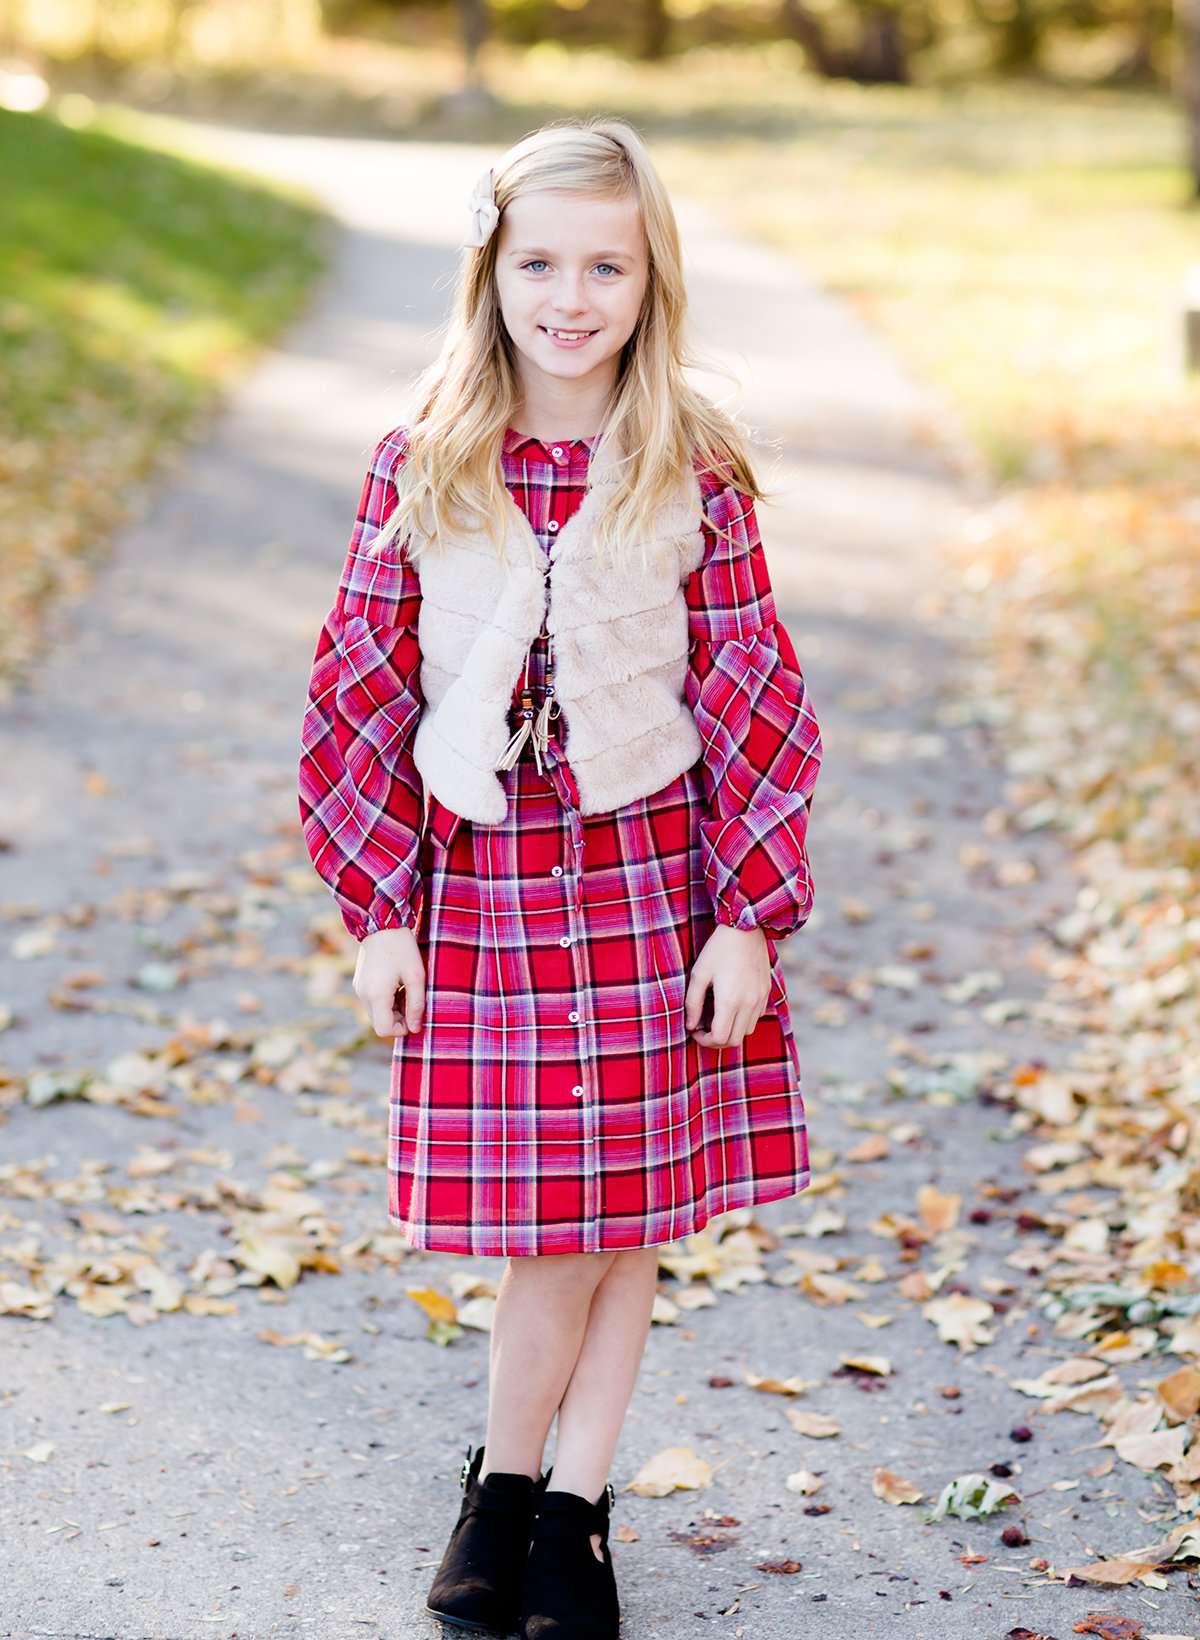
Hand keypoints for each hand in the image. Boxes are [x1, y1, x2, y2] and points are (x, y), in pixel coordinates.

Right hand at [353, 926, 425, 1037]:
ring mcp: (359, 989)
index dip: (401, 1029)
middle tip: (412, 999)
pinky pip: (373, 1002)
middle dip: (398, 1018)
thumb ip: (416, 1004)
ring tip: (405, 988)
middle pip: (380, 1023)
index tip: (414, 1014)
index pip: (384, 1030)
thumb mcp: (416, 976)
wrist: (381, 923)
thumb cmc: (402, 948)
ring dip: (393, 1008)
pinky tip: (396, 983)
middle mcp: (363, 995)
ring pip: (377, 1013)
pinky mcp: (360, 983)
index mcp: (376, 995)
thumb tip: (415, 1028)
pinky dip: (386, 1000)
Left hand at [685, 924, 771, 1049]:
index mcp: (729, 1001)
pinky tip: (732, 1006)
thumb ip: (693, 1003)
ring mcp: (760, 999)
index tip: (695, 1031)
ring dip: (732, 1031)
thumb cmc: (718, 949)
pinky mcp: (766, 992)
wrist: (746, 928)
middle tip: (704, 1028)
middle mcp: (748, 1004)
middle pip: (734, 1040)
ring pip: (747, 1031)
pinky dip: (744, 1020)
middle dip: (717, 1040)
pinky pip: (756, 1017)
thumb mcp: (699, 974)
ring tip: (717, 1017)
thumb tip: (691, 1025)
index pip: (719, 1038)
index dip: (705, 1041)